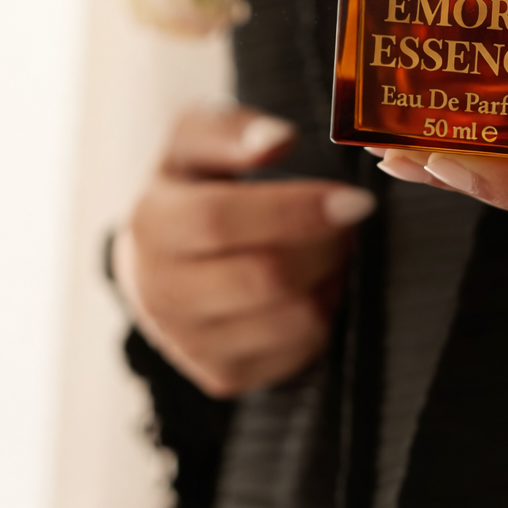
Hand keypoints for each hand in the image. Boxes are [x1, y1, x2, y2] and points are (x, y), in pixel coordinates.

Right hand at [114, 106, 374, 396]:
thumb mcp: (197, 139)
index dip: (295, 209)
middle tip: (347, 220)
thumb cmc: (190, 185)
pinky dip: (322, 315)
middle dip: (326, 246)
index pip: (221, 221)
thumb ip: (234, 130)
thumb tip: (277, 140)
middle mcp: (158, 293)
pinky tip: (310, 285)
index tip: (356, 199)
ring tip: (326, 248)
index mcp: (151, 225)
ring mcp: (188, 344)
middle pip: (267, 277)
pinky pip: (300, 352)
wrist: (157, 261)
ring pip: (292, 320)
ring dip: (330, 280)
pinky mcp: (222, 376)